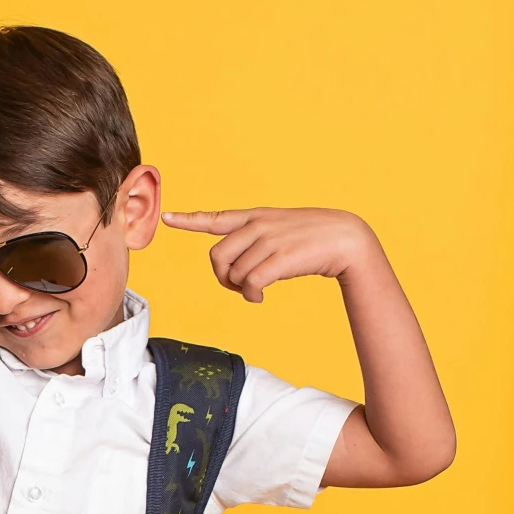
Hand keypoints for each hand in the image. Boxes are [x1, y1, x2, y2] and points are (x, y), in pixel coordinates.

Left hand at [161, 206, 372, 302]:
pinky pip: (250, 283)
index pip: (216, 218)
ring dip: (240, 290)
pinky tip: (261, 297)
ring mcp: (269, 240)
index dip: (189, 220)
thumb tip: (237, 270)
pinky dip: (251, 296)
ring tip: (256, 292)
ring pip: (234, 273)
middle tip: (237, 286)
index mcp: (255, 216)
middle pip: (217, 256)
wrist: (345, 238)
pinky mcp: (279, 258)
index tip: (167, 218)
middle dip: (222, 277)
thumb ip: (256, 241)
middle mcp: (258, 225)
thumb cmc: (313, 239)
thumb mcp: (281, 230)